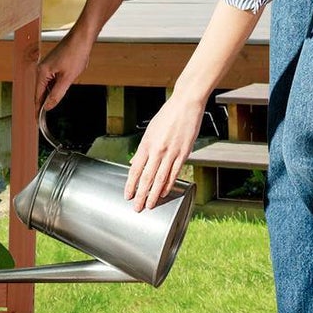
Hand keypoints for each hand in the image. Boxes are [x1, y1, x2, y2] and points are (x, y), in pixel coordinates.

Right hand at [36, 28, 91, 111]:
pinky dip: (56, 85)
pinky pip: (51, 79)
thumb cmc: (75, 54)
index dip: (38, 109)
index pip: (37, 96)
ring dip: (52, 93)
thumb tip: (48, 106)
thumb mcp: (68, 78)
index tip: (36, 120)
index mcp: (42, 73)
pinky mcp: (53, 63)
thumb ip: (57, 94)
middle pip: (40, 91)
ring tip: (55, 101)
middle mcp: (41, 69)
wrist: (81, 38)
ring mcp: (47, 66)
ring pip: (47, 85)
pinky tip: (63, 86)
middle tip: (45, 117)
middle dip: (44, 102)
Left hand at [125, 92, 204, 211]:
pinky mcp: (184, 153)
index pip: (135, 169)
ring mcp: (171, 153)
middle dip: (140, 195)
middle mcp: (157, 150)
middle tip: (136, 208)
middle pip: (146, 177)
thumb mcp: (150, 130)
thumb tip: (134, 162)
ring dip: (154, 194)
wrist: (185, 104)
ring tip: (149, 205)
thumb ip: (143, 149)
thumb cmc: (167, 116)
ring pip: (160, 179)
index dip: (130, 184)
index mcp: (146, 143)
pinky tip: (164, 193)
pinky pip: (174, 173)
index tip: (127, 195)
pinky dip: (168, 185)